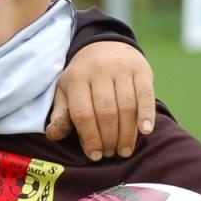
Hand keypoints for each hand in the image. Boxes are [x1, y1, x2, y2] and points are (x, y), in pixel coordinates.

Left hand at [47, 41, 155, 159]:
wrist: (105, 44)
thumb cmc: (83, 76)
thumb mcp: (67, 90)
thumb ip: (62, 113)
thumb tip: (53, 135)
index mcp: (77, 77)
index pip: (83, 113)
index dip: (89, 137)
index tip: (94, 155)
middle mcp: (99, 71)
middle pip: (106, 112)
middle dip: (108, 138)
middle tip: (110, 154)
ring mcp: (122, 69)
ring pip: (126, 106)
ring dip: (126, 133)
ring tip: (124, 150)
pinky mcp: (141, 70)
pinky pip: (145, 96)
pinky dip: (146, 115)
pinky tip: (145, 131)